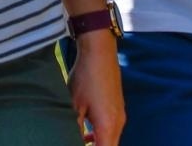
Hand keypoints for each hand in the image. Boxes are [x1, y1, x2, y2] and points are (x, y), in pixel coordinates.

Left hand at [69, 31, 124, 145]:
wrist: (99, 53)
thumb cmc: (85, 78)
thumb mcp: (74, 106)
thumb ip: (75, 128)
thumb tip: (70, 138)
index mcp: (108, 126)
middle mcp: (118, 124)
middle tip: (77, 143)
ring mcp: (120, 115)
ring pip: (111, 139)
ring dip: (99, 143)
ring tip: (80, 142)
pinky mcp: (118, 108)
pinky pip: (112, 130)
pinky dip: (101, 135)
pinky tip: (87, 132)